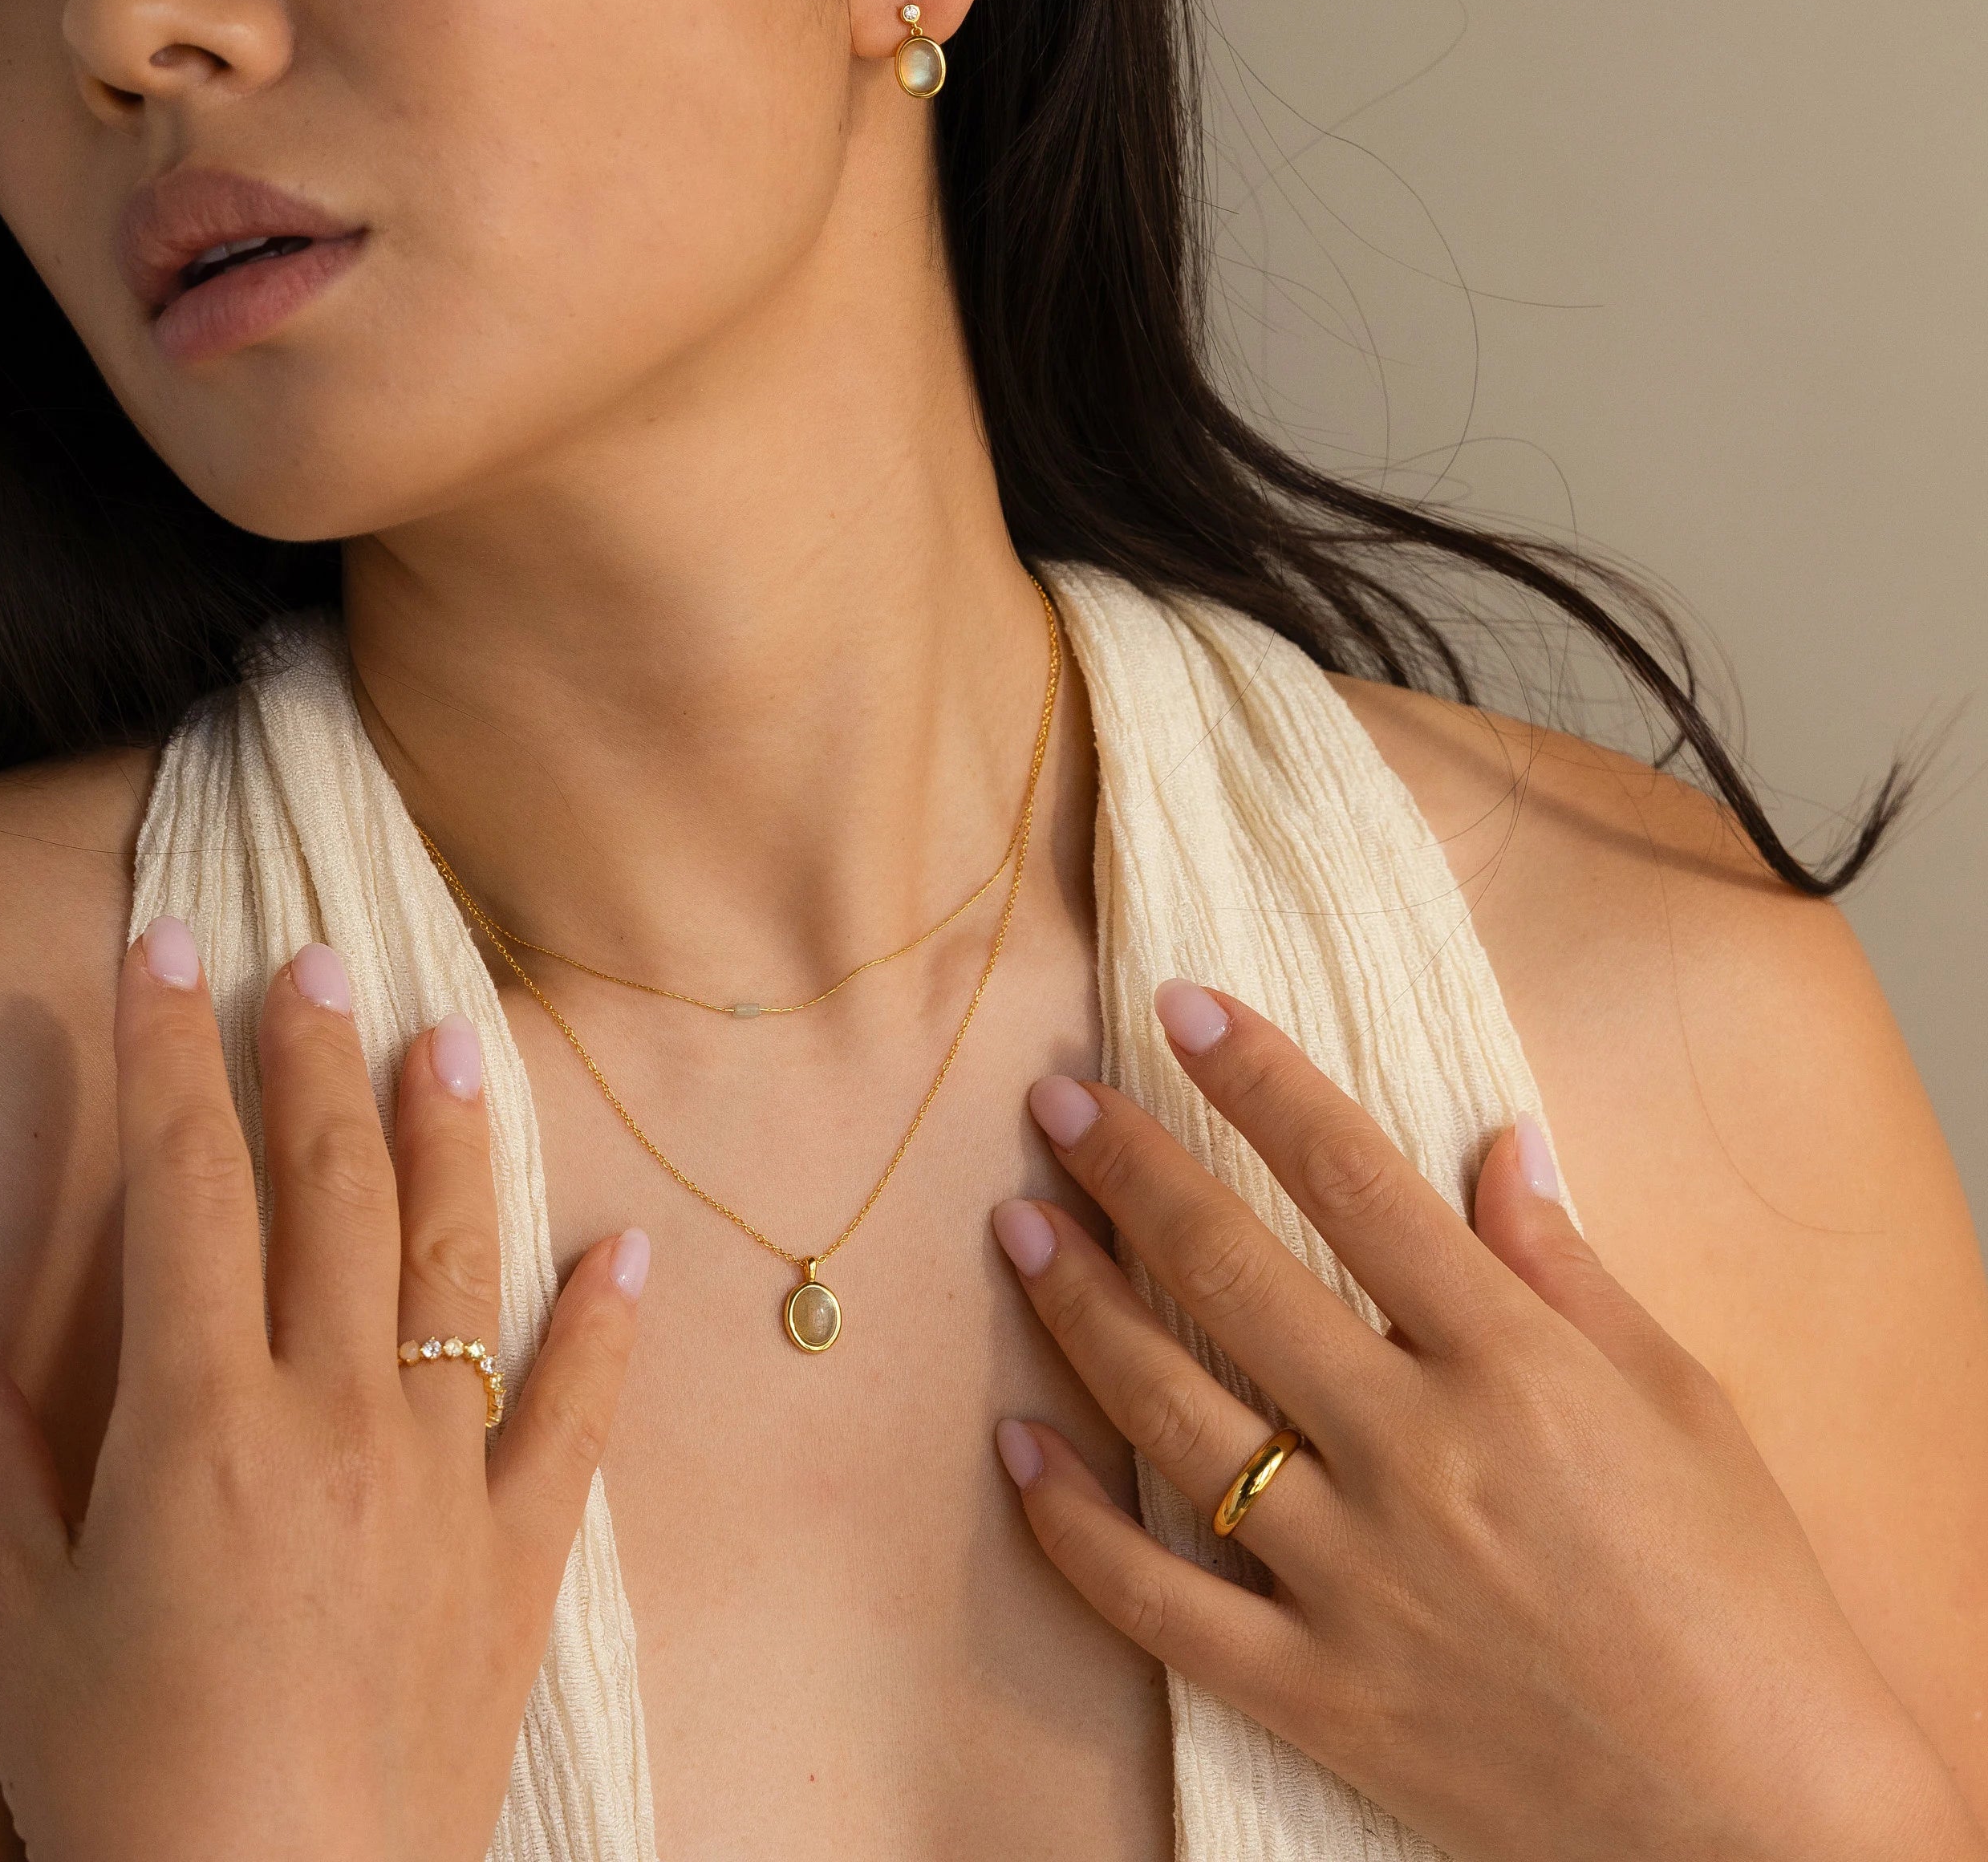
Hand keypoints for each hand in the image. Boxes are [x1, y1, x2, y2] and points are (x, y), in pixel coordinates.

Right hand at [0, 920, 648, 1861]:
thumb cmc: (128, 1788)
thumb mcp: (17, 1624)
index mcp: (202, 1419)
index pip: (187, 1185)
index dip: (171, 1055)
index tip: (172, 949)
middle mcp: (336, 1416)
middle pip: (330, 1192)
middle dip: (315, 1063)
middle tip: (318, 961)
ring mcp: (441, 1477)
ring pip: (453, 1263)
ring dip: (455, 1141)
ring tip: (458, 1037)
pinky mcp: (516, 1554)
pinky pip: (575, 1412)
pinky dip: (605, 1325)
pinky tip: (626, 1247)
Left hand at [991, 981, 1982, 1861]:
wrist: (1774, 1832)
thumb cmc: (1744, 1601)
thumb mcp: (1683, 1406)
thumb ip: (1569, 1270)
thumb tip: (1496, 1144)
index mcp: (1512, 1368)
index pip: (1354, 1180)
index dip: (1259, 1080)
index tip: (1182, 1009)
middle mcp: (1415, 1456)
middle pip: (1231, 1276)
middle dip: (1129, 1172)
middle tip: (1056, 1106)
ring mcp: (1353, 1579)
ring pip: (1172, 1414)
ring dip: (1080, 1309)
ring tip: (1020, 1227)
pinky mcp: (1317, 1693)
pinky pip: (1159, 1602)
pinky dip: (1072, 1526)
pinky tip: (1014, 1447)